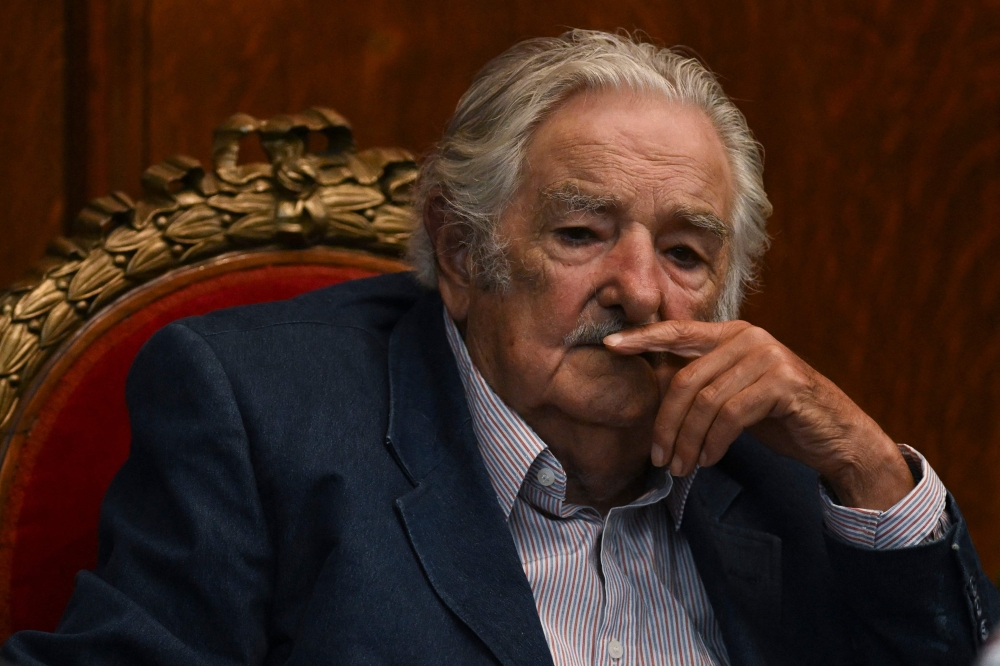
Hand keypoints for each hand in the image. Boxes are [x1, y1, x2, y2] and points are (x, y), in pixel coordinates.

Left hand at [604, 320, 914, 510]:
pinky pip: (729, 415)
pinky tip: (709, 460)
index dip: (642, 338)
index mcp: (732, 333)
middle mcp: (748, 337)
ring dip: (688, 441)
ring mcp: (767, 356)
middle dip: (666, 424)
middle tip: (659, 458)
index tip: (610, 346)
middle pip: (685, 379)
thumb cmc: (778, 416)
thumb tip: (656, 392)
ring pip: (705, 401)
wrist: (836, 436)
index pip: (678, 331)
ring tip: (682, 467)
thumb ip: (703, 382)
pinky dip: (713, 442)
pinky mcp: (781, 382)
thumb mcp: (733, 393)